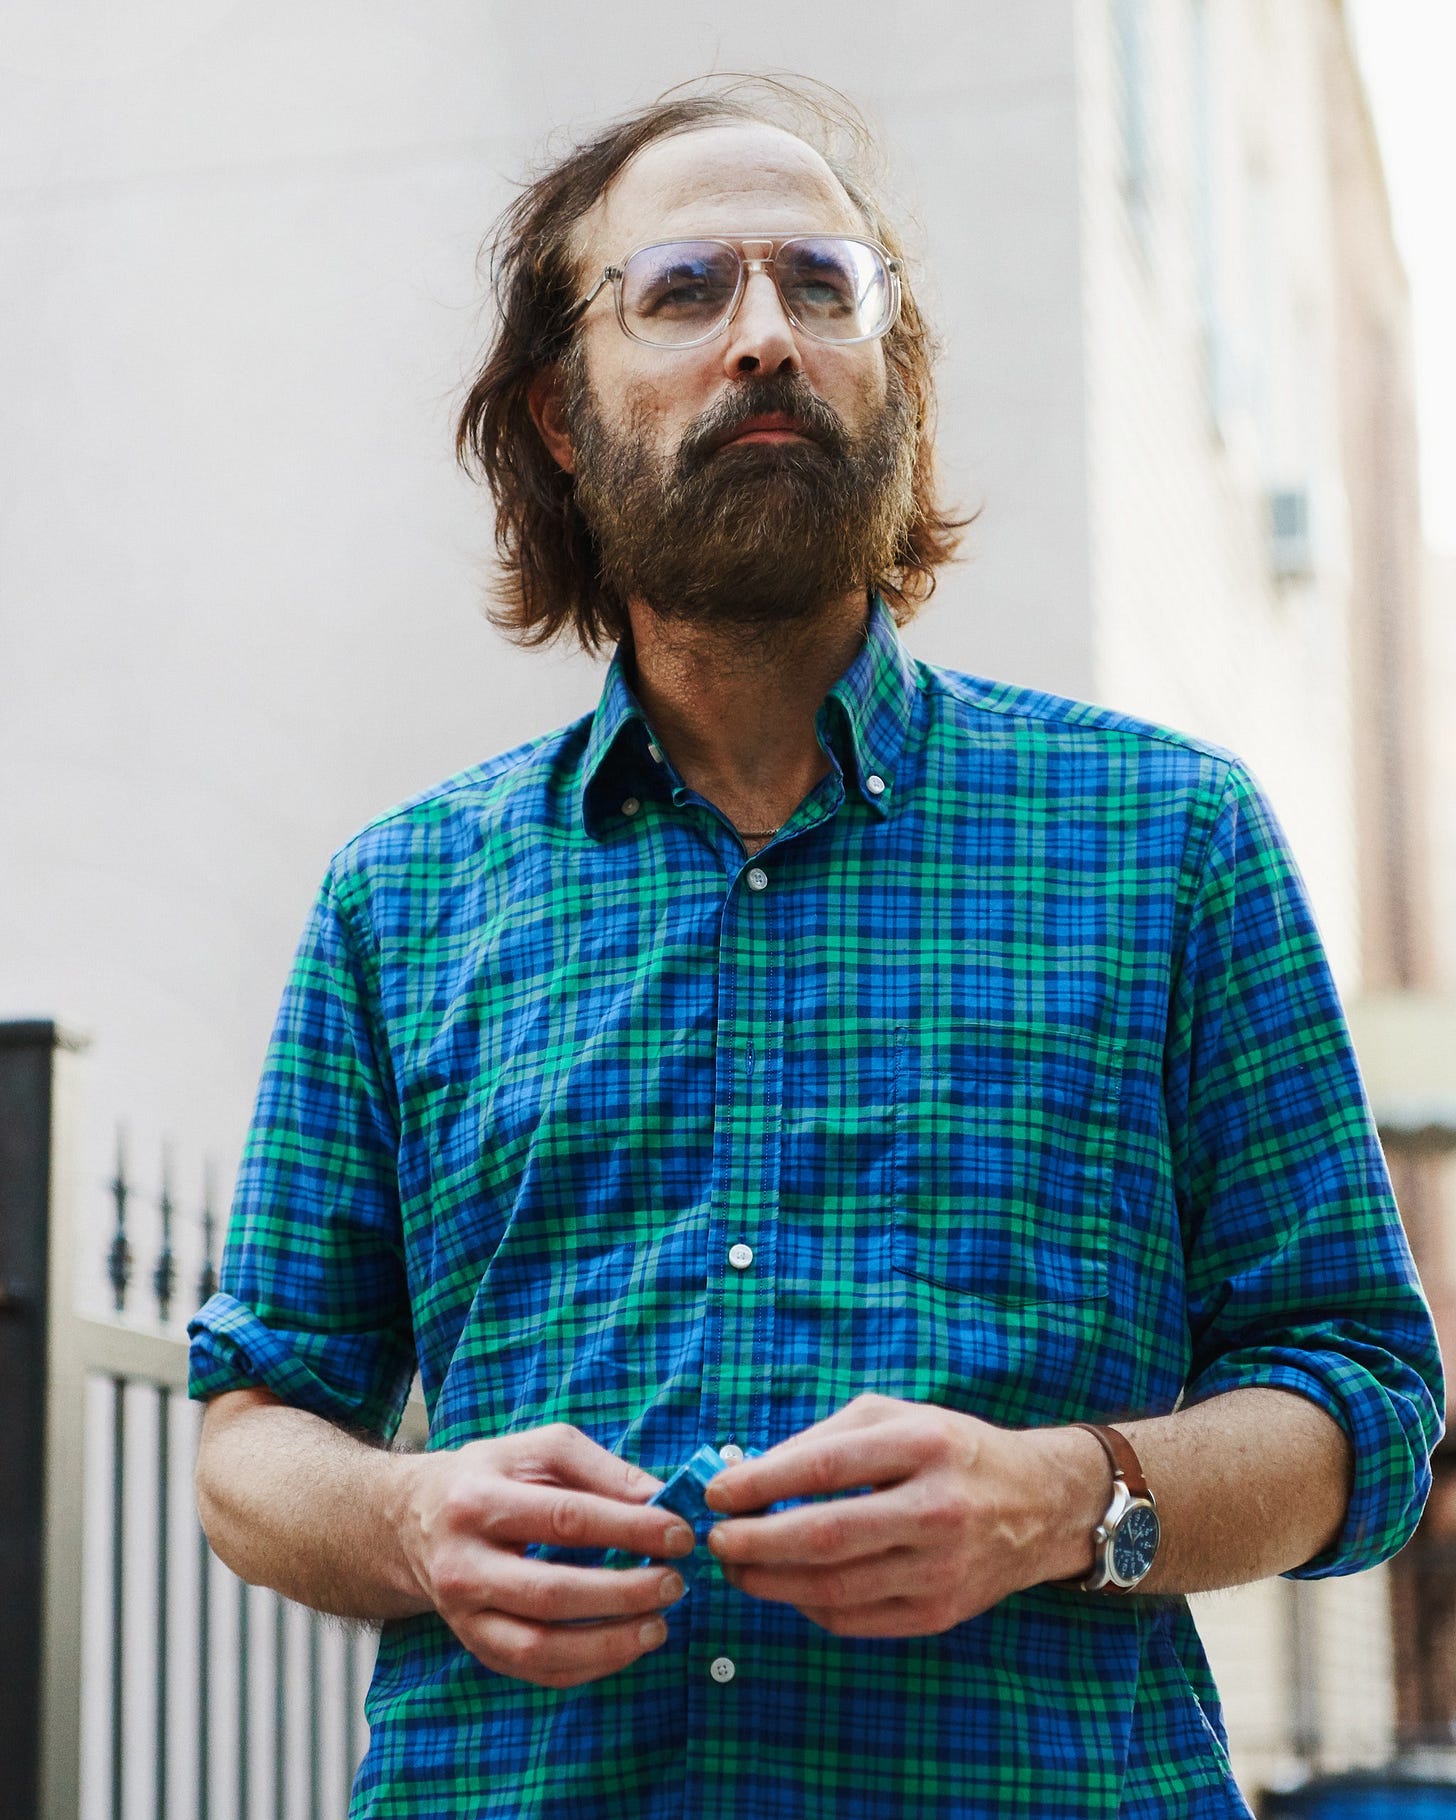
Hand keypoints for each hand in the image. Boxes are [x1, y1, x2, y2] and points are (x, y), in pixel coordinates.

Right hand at [396, 1423, 694, 1687]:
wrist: (414, 1521)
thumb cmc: (490, 1477)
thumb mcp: (539, 1450)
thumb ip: (601, 1469)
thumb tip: (660, 1500)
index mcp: (479, 1501)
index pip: (565, 1519)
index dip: (629, 1528)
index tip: (679, 1534)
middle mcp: (464, 1564)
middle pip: (551, 1593)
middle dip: (623, 1592)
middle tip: (674, 1582)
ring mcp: (465, 1615)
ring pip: (540, 1647)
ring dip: (609, 1643)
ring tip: (659, 1625)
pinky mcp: (476, 1647)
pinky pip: (536, 1671)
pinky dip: (589, 1666)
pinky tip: (627, 1645)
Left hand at [703, 1393, 1106, 1637]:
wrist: (1038, 1504)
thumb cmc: (950, 1449)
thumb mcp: (894, 1417)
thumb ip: (822, 1439)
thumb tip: (747, 1471)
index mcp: (923, 1445)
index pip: (824, 1467)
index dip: (760, 1482)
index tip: (716, 1492)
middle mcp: (937, 1508)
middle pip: (825, 1536)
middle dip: (755, 1541)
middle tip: (715, 1540)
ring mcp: (941, 1569)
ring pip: (834, 1588)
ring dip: (770, 1581)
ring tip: (736, 1567)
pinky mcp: (939, 1614)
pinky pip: (854, 1619)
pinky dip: (808, 1606)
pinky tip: (785, 1586)